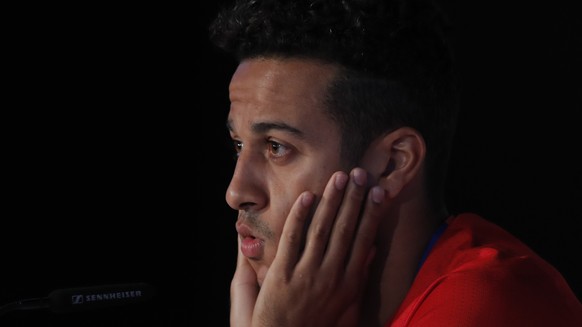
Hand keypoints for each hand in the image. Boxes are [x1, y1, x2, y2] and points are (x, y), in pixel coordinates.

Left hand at [231, 167, 386, 326]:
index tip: (379, 190)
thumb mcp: (348, 307)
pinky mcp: (282, 275)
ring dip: (331, 201)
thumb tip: (370, 249)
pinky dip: (299, 217)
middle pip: (345, 230)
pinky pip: (292, 239)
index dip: (371, 213)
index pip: (364, 239)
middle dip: (354, 199)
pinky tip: (307, 197)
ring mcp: (306, 274)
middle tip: (360, 174)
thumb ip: (359, 277)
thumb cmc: (318, 326)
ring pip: (321, 230)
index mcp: (349, 283)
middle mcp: (331, 276)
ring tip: (339, 177)